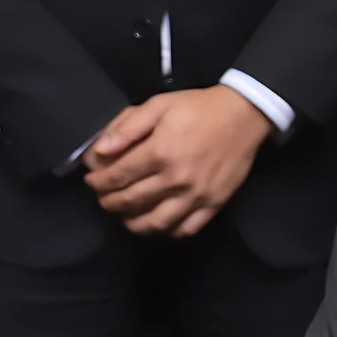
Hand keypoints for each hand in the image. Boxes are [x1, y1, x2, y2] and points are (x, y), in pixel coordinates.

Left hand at [82, 86, 272, 236]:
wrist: (244, 115)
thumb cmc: (198, 108)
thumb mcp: (159, 105)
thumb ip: (127, 127)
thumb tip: (100, 150)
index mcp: (159, 152)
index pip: (118, 177)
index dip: (99, 182)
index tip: (92, 182)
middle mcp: (176, 179)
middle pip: (132, 201)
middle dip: (110, 203)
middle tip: (103, 199)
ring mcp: (196, 196)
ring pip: (156, 223)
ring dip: (133, 224)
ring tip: (125, 217)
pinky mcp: (213, 204)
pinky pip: (185, 229)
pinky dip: (167, 231)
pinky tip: (158, 223)